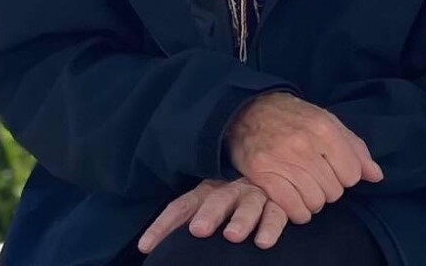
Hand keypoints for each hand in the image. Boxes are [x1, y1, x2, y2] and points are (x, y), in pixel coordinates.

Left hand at [137, 178, 287, 253]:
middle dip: (208, 214)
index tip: (146, 246)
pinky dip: (270, 227)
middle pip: (217, 199)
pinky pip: (276, 214)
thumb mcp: (210, 207)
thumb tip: (152, 248)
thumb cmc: (234, 204)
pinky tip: (264, 242)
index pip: (182, 206)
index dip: (164, 225)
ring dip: (241, 219)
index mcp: (208, 191)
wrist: (276, 177)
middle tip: (199, 230)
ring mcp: (255, 195)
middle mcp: (230, 190)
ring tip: (233, 235)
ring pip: (248, 204)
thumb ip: (191, 221)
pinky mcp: (279, 203)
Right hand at [225, 92, 383, 222]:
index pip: (352, 174)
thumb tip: (376, 175)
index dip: (345, 175)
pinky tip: (294, 199)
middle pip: (334, 191)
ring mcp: (283, 161)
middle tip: (316, 177)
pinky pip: (294, 209)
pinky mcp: (264, 175)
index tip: (334, 169)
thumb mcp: (327, 121)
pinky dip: (298, 211)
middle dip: (329, 188)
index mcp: (324, 128)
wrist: (250, 110)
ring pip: (315, 203)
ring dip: (313, 201)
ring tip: (304, 186)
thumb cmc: (294, 117)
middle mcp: (305, 145)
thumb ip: (354, 148)